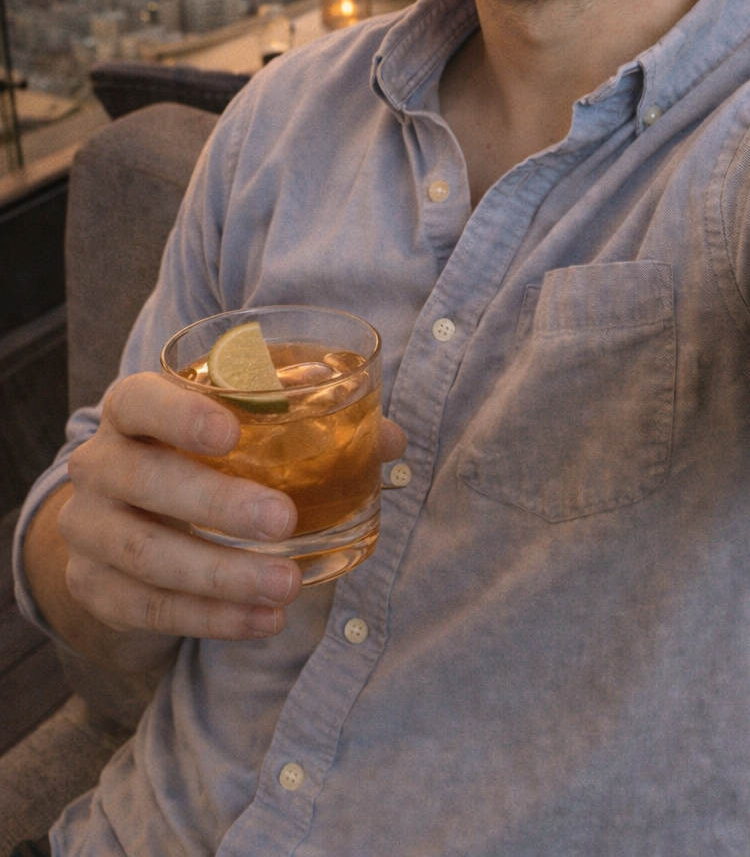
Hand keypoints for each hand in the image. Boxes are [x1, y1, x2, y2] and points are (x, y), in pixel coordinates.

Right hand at [57, 371, 405, 643]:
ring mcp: (89, 530)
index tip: (231, 434)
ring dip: (222, 574)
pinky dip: (211, 617)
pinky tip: (263, 618)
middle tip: (283, 520)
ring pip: (147, 555)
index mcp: (132, 410)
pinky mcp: (94, 588)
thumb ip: (309, 425)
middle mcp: (98, 464)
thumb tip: (389, 439)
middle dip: (216, 503)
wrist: (119, 517)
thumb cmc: (197, 458)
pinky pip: (150, 608)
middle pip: (144, 480)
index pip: (141, 402)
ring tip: (288, 584)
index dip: (180, 415)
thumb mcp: (236, 429)